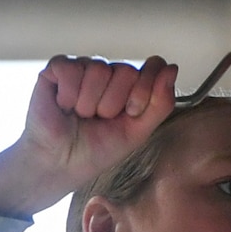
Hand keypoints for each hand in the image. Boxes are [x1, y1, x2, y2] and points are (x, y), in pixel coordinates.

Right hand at [0, 55, 179, 217]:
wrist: (61, 163)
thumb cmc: (95, 150)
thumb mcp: (137, 132)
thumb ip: (160, 103)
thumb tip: (171, 68)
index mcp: (131, 86)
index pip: (153, 68)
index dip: (143, 91)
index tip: (131, 113)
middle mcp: (109, 73)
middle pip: (126, 71)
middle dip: (113, 104)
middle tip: (99, 120)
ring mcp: (84, 68)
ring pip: (98, 70)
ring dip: (89, 103)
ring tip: (80, 116)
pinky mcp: (58, 68)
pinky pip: (71, 68)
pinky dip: (68, 95)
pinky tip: (64, 106)